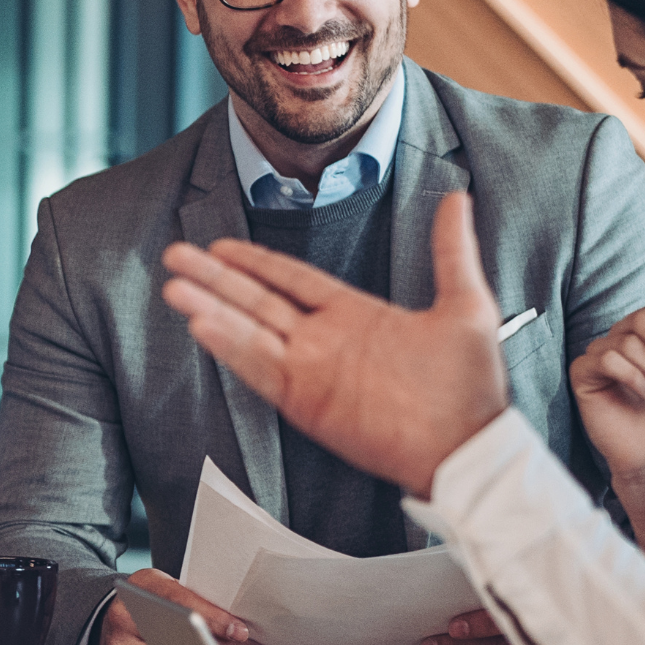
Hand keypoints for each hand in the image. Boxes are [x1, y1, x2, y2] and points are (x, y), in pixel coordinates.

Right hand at [101, 569, 265, 644]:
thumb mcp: (167, 589)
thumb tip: (237, 629)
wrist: (106, 623)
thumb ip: (194, 601)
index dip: (213, 617)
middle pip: (179, 640)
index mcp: (140, 587)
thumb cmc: (148, 606)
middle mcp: (122, 618)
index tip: (240, 632)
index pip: (179, 601)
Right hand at [162, 192, 507, 498]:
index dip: (255, 261)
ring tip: (174, 287)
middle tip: (176, 255)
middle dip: (214, 277)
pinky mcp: (306, 401)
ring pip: (249, 330)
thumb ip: (452, 251)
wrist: (469, 447)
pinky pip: (260, 368)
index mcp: (353, 314)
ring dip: (211, 308)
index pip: (291, 279)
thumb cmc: (470, 385)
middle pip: (257, 299)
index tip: (221, 245)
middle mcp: (323, 340)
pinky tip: (202, 325)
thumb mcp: (466, 305)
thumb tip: (458, 197)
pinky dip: (231, 347)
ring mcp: (311, 370)